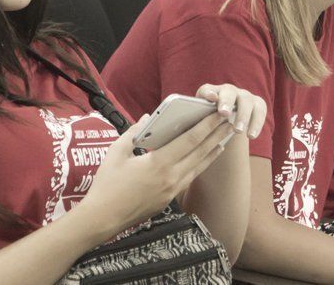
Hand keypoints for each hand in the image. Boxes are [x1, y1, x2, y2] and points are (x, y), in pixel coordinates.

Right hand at [82, 110, 234, 236]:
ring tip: (225, 137)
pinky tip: (207, 156)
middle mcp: (170, 177)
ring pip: (199, 166)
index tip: (218, 115)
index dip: (206, 126)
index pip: (190, 141)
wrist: (103, 218)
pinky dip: (202, 164)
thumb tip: (147, 119)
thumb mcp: (116, 153)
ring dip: (213, 150)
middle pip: (200, 152)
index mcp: (158, 163)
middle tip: (230, 121)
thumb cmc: (107, 184)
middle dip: (216, 135)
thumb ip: (134, 133)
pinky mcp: (169, 199)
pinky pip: (191, 177)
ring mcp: (171, 190)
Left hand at [196, 83, 266, 138]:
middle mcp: (229, 91)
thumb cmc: (208, 127)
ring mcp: (245, 96)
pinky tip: (251, 136)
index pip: (207, 90)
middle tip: (224, 114)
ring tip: (239, 131)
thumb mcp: (199, 125)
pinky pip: (260, 111)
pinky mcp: (258, 104)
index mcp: (210, 93)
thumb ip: (192, 123)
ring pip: (246, 101)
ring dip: (243, 115)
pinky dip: (257, 123)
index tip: (210, 98)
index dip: (209, 93)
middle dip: (226, 102)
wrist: (227, 127)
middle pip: (229, 92)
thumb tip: (177, 130)